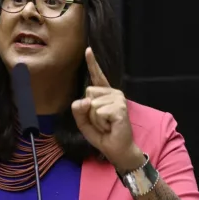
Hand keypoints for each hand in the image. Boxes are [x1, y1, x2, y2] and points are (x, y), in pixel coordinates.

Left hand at [72, 47, 144, 170]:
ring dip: (95, 119)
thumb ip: (78, 110)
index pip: (97, 77)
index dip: (92, 63)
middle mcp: (113, 93)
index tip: (88, 50)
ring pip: (92, 104)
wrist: (117, 149)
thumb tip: (85, 100)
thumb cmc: (103, 135)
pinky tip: (111, 126)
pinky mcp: (120, 108)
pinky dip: (100, 123)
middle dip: (88, 111)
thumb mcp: (84, 122)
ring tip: (107, 125)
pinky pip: (98, 112)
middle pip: (88, 93)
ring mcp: (118, 99)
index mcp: (105, 95)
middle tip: (101, 122)